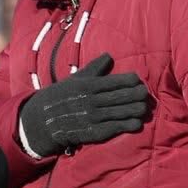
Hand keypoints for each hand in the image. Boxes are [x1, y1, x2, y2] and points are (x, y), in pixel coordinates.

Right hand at [17, 54, 149, 156]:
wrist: (42, 121)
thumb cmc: (60, 97)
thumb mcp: (75, 80)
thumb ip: (94, 68)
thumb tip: (109, 56)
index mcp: (89, 86)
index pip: (116, 81)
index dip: (131, 81)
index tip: (138, 81)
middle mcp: (92, 101)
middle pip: (122, 96)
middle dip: (137, 95)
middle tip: (146, 95)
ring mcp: (93, 117)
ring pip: (121, 112)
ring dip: (135, 110)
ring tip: (144, 109)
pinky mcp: (92, 132)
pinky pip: (114, 128)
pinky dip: (127, 125)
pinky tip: (137, 124)